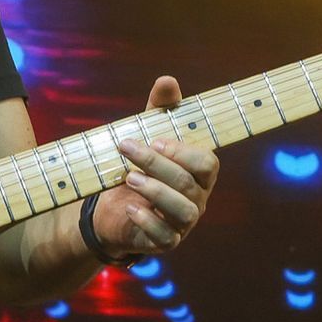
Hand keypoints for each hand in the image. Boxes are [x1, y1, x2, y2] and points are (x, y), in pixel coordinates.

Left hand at [91, 76, 218, 258]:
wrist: (113, 208)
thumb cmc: (141, 167)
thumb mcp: (148, 135)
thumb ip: (159, 110)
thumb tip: (167, 80)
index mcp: (198, 173)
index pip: (207, 163)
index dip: (183, 151)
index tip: (155, 140)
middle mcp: (197, 198)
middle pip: (188, 183)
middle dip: (157, 164)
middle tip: (126, 148)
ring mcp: (183, 223)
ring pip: (183, 211)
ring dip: (155, 192)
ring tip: (128, 178)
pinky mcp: (165, 241)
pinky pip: (165, 236)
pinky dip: (148, 221)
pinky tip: (130, 207)